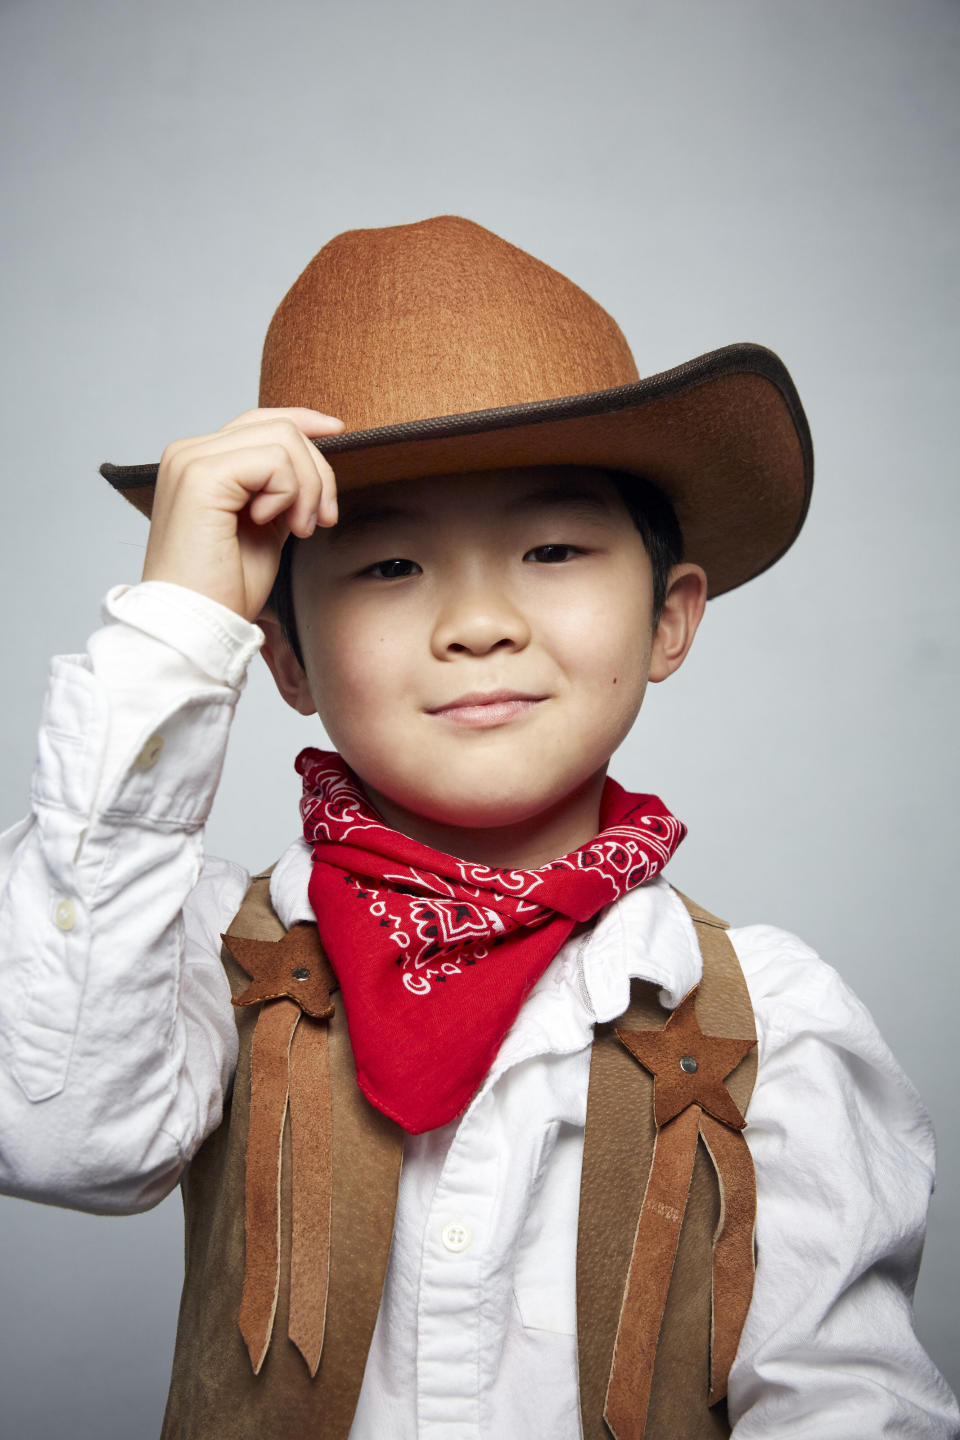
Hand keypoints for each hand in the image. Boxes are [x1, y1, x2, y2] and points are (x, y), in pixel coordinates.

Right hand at [141, 407, 344, 620]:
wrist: (196, 624)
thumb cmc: (225, 588)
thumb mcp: (265, 527)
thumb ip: (280, 489)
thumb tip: (314, 463)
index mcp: (199, 462)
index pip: (260, 420)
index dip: (305, 421)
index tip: (340, 432)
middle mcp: (189, 452)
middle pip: (279, 426)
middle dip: (317, 472)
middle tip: (320, 520)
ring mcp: (191, 460)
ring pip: (282, 438)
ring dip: (307, 487)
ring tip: (298, 528)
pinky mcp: (201, 476)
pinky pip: (274, 461)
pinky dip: (289, 493)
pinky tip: (271, 524)